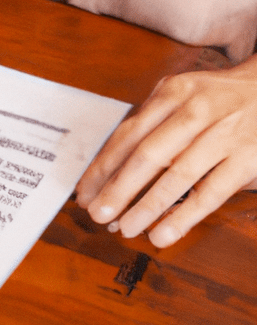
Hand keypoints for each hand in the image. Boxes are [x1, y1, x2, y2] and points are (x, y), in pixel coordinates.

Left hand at [75, 55, 256, 246]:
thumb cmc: (220, 96)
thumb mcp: (183, 91)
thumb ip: (151, 119)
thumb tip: (111, 162)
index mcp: (173, 92)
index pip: (129, 134)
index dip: (104, 166)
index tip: (85, 191)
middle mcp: (196, 111)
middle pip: (148, 155)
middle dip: (118, 189)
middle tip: (97, 214)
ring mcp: (224, 135)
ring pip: (177, 177)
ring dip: (147, 207)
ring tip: (125, 229)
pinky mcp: (248, 160)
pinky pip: (210, 193)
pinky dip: (184, 216)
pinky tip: (162, 234)